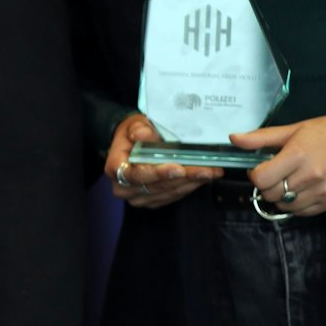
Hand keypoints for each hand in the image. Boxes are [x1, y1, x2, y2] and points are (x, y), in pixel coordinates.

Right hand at [105, 112, 221, 208]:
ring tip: (211, 172)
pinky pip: (172, 197)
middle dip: (183, 178)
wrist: (131, 142)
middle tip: (207, 169)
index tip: (178, 168)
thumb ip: (139, 128)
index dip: (157, 173)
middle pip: (155, 186)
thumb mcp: (134, 123)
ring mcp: (137, 197)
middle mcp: (123, 188)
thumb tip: (144, 134)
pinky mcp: (151, 201)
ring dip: (190, 183)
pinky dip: (188, 187)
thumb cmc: (133, 132)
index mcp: (115, 168)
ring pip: (167, 193)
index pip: (135, 175)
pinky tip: (202, 178)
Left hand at [235, 115, 325, 216]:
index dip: (255, 174)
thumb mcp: (293, 129)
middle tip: (274, 174)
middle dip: (267, 186)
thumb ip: (260, 137)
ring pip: (286, 206)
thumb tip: (233, 138)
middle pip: (272, 194)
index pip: (262, 178)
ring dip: (281, 197)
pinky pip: (304, 213)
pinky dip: (296, 205)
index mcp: (298, 155)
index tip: (260, 168)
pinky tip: (300, 190)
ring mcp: (323, 192)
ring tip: (288, 182)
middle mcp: (310, 176)